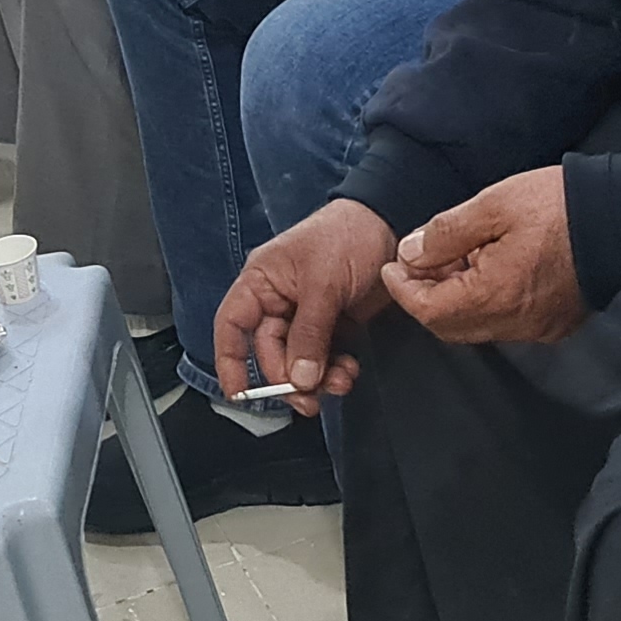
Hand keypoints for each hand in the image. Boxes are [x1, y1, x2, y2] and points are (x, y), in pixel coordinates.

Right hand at [213, 199, 401, 413]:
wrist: (390, 223)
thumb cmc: (347, 236)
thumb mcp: (324, 283)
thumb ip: (309, 333)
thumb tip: (299, 378)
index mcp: (261, 282)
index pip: (232, 326)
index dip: (230, 362)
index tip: (240, 394)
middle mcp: (277, 300)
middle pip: (269, 352)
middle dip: (289, 377)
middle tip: (310, 397)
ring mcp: (305, 314)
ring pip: (298, 360)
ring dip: (316, 378)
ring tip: (339, 382)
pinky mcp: (331, 323)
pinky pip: (324, 357)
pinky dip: (333, 370)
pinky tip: (348, 371)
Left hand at [382, 169, 586, 345]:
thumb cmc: (556, 207)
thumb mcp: (492, 206)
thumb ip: (445, 234)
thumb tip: (410, 255)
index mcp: (494, 296)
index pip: (429, 311)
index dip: (403, 289)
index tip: (392, 265)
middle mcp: (514, 324)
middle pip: (450, 326)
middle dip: (426, 296)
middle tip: (419, 261)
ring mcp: (537, 329)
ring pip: (478, 326)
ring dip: (456, 299)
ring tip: (453, 259)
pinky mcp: (555, 326)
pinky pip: (506, 323)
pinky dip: (485, 302)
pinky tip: (487, 269)